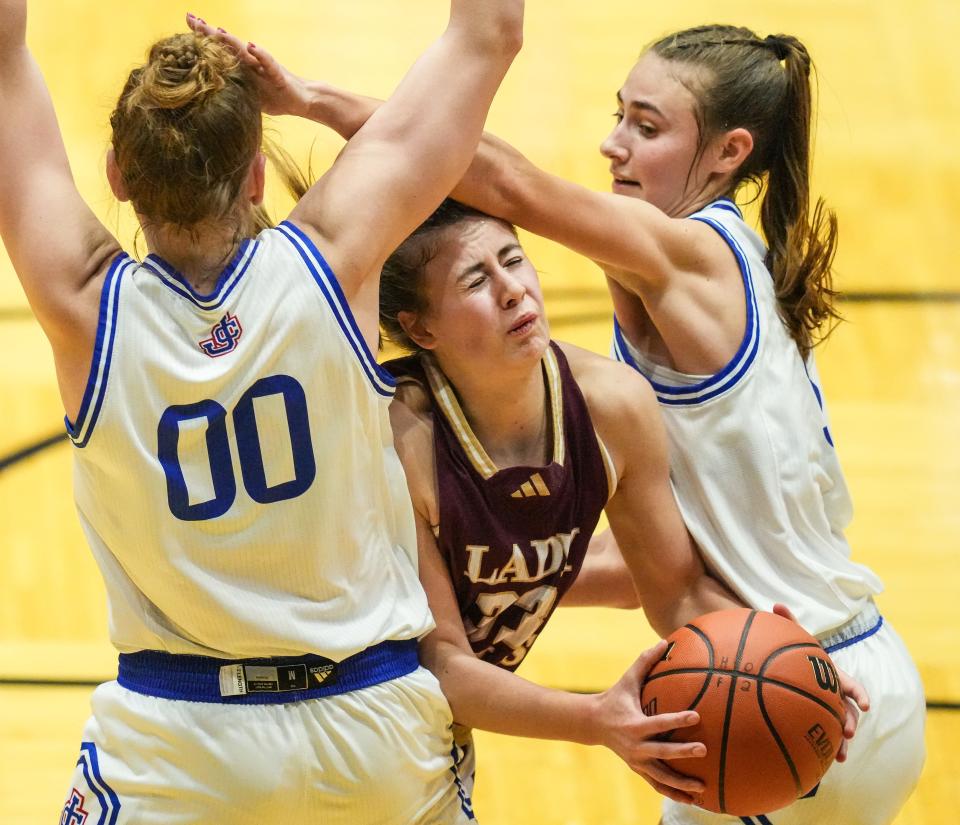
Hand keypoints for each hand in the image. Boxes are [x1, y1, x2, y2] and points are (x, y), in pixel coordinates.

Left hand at [185, 14, 313, 117]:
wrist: (303, 100)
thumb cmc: (276, 98)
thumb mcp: (250, 97)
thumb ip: (234, 92)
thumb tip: (208, 99)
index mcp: (243, 69)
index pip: (219, 52)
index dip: (203, 40)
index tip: (186, 25)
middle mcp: (251, 63)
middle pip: (227, 45)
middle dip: (209, 32)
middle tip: (192, 18)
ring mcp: (264, 68)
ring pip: (245, 51)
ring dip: (231, 40)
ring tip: (216, 30)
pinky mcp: (279, 75)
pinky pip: (269, 63)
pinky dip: (261, 54)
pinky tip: (252, 46)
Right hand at [592, 640, 705, 803]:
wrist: (592, 723)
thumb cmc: (616, 697)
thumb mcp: (628, 678)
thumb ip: (646, 661)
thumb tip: (664, 641)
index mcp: (634, 724)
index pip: (659, 722)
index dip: (677, 719)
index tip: (696, 716)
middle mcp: (635, 745)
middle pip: (662, 752)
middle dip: (683, 752)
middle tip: (704, 750)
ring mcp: (637, 761)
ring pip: (661, 776)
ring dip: (681, 784)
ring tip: (702, 788)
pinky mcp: (639, 769)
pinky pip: (658, 784)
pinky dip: (674, 793)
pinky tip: (693, 799)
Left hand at [772, 603, 869, 760]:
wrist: (787, 668)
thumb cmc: (792, 653)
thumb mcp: (792, 638)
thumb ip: (788, 622)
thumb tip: (776, 604)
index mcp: (832, 675)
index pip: (850, 684)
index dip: (859, 694)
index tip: (866, 704)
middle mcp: (833, 693)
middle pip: (848, 709)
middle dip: (851, 721)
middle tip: (847, 732)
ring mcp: (827, 708)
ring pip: (839, 726)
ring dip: (842, 741)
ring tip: (840, 757)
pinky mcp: (817, 720)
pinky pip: (824, 735)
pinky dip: (826, 748)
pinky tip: (821, 762)